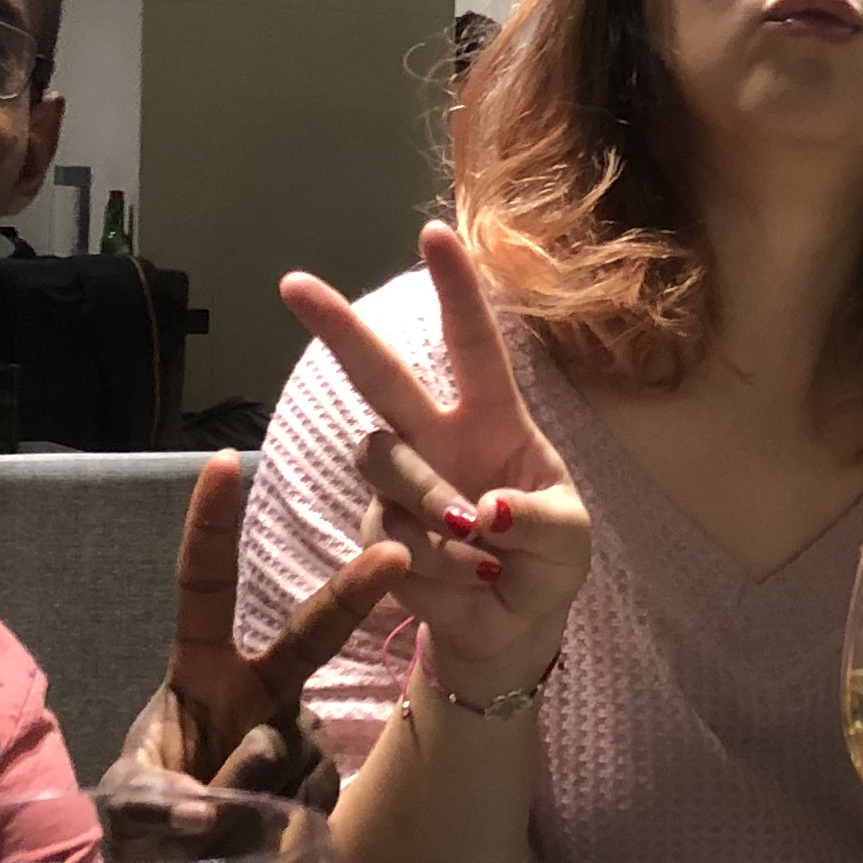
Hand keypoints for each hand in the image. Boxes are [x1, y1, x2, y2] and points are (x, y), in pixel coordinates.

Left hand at [105, 455, 401, 832]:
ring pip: (287, 750)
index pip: (204, 588)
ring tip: (209, 832)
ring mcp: (297, 737)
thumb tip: (204, 807)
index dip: (211, 527)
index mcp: (202, 674)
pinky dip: (271, 830)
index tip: (224, 462)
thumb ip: (155, 800)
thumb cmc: (151, 826)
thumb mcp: (129, 807)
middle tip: (394, 557)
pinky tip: (252, 843)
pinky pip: (305, 800)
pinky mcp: (322, 786)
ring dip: (244, 797)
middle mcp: (259, 693)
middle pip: (308, 635)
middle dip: (351, 593)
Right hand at [277, 223, 591, 697]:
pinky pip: (395, 539)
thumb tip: (485, 509)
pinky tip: (470, 580)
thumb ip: (539, 522)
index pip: (473, 344)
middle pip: (379, 375)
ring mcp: (400, 485)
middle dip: (338, 327)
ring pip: (386, 463)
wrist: (512, 630)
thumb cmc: (545, 564)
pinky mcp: (378, 534)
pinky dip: (441, 568)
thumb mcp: (569, 540)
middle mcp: (436, 439)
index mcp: (491, 420)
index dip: (456, 290)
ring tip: (480, 546)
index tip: (435, 232)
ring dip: (432, 503)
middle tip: (293, 284)